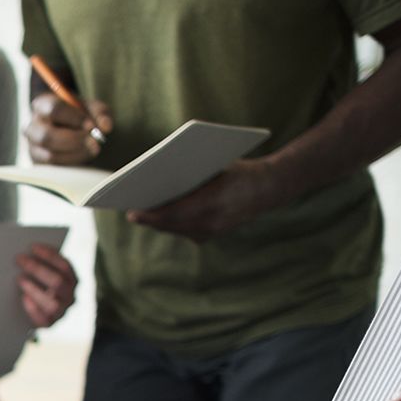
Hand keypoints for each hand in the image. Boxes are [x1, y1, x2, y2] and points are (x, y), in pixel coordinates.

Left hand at [15, 243, 75, 327]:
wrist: (28, 314)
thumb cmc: (35, 285)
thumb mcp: (41, 273)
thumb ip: (39, 264)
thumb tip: (24, 253)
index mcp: (72, 280)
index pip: (65, 266)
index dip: (49, 255)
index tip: (32, 246)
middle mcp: (70, 297)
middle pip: (57, 282)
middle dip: (38, 269)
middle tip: (19, 259)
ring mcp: (61, 312)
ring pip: (52, 302)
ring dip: (35, 288)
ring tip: (19, 278)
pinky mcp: (49, 324)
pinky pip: (43, 319)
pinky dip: (33, 308)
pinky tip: (23, 298)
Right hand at [25, 93, 112, 165]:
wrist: (65, 126)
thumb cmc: (77, 114)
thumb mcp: (90, 108)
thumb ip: (99, 113)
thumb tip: (105, 126)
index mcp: (41, 104)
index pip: (54, 109)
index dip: (74, 118)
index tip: (92, 126)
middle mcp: (32, 126)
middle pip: (47, 135)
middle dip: (74, 140)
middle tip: (95, 142)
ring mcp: (32, 147)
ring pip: (50, 155)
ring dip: (75, 154)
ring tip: (94, 149)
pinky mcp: (38, 163)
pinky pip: (54, 168)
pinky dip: (72, 164)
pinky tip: (85, 156)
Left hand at [127, 160, 279, 242]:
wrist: (268, 188)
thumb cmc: (238, 169)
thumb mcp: (214, 165)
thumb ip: (189, 173)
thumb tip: (157, 177)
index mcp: (214, 201)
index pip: (174, 212)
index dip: (152, 215)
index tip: (132, 213)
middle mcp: (213, 221)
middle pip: (171, 224)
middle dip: (151, 219)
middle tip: (132, 212)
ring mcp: (213, 231)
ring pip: (176, 230)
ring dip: (159, 223)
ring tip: (141, 214)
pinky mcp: (212, 236)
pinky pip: (185, 232)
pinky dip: (172, 224)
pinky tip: (158, 217)